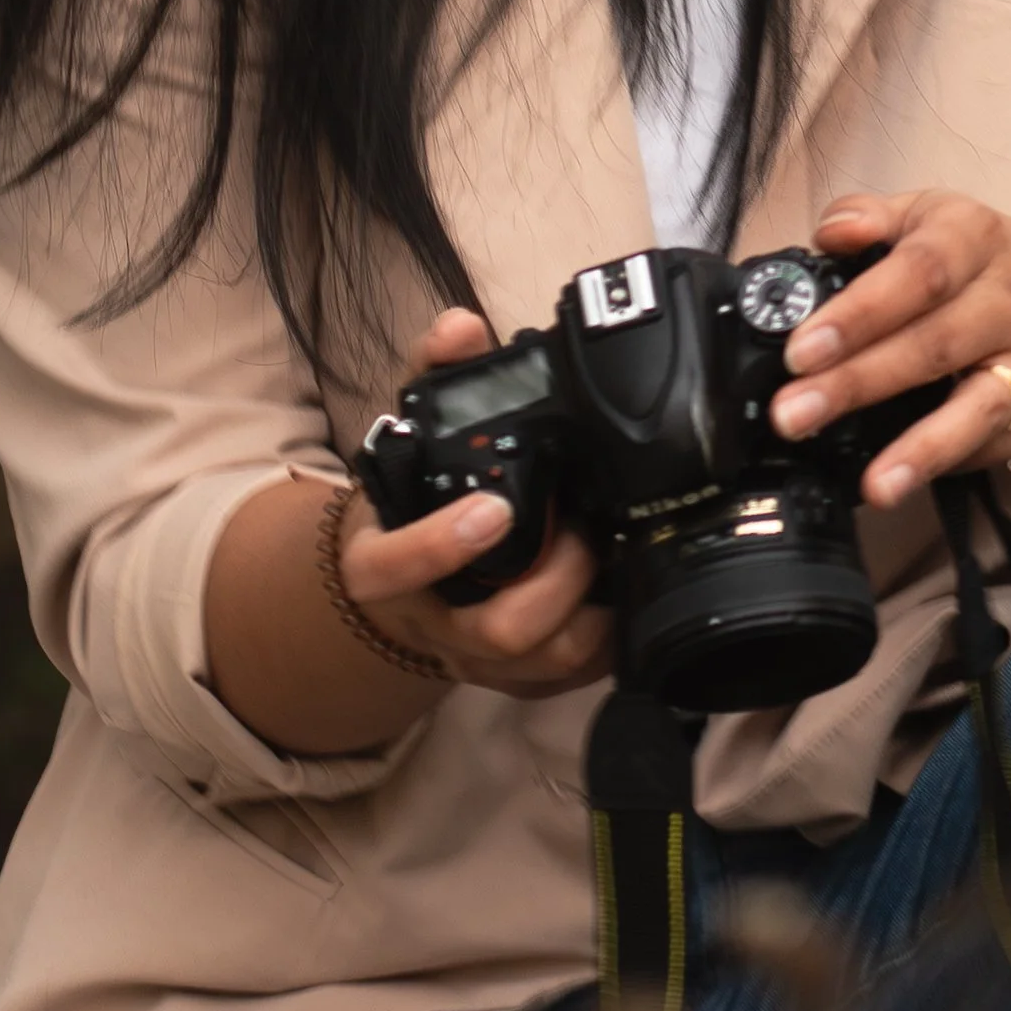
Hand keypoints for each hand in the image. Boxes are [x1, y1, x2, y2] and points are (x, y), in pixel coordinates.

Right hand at [336, 307, 610, 701]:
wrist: (390, 585)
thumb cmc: (406, 505)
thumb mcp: (403, 438)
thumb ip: (430, 378)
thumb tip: (461, 327)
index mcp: (384, 566)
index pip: (396, 568)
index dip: (443, 545)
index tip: (496, 507)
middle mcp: (431, 624)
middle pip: (498, 632)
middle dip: (558, 580)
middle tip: (587, 529)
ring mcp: (475, 661)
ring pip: (544, 665)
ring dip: (593, 613)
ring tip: (615, 556)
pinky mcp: (517, 683)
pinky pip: (571, 680)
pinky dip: (608, 640)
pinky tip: (626, 592)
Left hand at [768, 192, 1010, 509]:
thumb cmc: (965, 257)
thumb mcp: (920, 216)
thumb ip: (867, 218)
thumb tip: (831, 234)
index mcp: (973, 236)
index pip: (917, 273)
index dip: (858, 314)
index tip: (801, 351)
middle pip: (935, 345)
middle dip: (859, 384)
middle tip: (793, 415)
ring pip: (980, 407)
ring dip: (923, 449)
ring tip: (874, 485)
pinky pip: (993, 444)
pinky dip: (947, 465)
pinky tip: (903, 480)